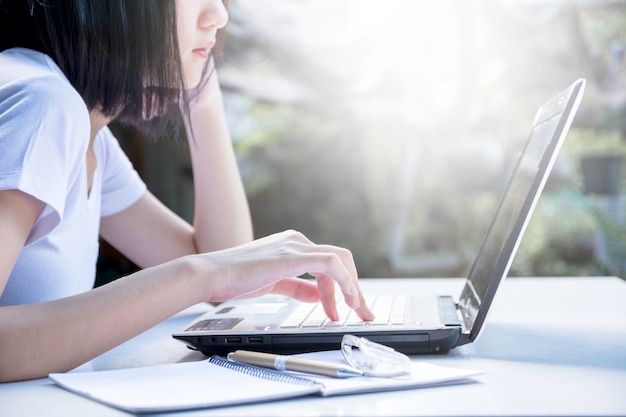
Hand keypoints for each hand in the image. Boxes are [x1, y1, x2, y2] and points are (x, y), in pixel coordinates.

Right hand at [193, 230, 374, 321]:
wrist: (211, 275)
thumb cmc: (234, 278)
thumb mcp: (274, 283)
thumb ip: (296, 287)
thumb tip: (317, 295)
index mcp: (292, 245)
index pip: (329, 263)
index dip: (341, 288)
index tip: (342, 310)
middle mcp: (297, 241)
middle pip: (341, 259)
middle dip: (354, 287)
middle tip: (361, 311)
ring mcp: (295, 246)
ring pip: (340, 260)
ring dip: (352, 288)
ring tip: (354, 310)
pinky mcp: (292, 255)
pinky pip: (330, 263)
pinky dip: (344, 281)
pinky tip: (346, 298)